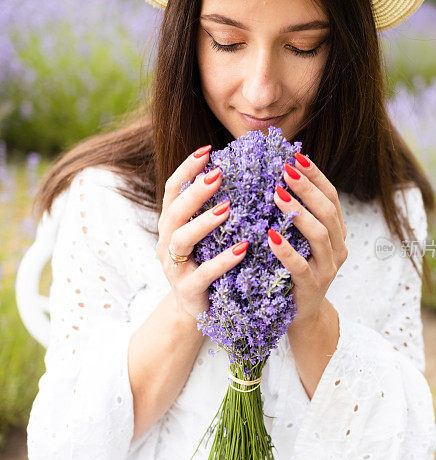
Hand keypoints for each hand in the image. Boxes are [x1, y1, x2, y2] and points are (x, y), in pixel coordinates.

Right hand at [156, 146, 248, 322]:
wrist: (196, 310)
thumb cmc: (206, 264)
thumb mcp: (207, 236)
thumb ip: (215, 208)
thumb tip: (240, 172)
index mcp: (171, 224)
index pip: (173, 189)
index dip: (187, 169)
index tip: (207, 150)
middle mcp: (168, 242)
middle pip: (175, 211)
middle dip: (196, 191)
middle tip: (218, 174)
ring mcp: (175, 267)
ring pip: (182, 240)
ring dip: (204, 222)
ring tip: (227, 209)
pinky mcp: (188, 290)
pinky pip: (204, 273)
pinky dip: (223, 260)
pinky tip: (242, 249)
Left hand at [268, 153, 347, 325]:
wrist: (302, 316)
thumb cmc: (294, 272)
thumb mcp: (299, 242)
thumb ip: (295, 216)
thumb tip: (274, 178)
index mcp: (336, 233)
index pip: (331, 197)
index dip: (315, 176)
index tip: (296, 156)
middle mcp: (337, 248)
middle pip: (327, 211)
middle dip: (307, 188)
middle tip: (285, 170)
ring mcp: (327, 269)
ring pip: (320, 235)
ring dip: (298, 212)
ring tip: (276, 195)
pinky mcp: (311, 288)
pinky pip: (300, 266)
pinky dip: (285, 250)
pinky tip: (270, 236)